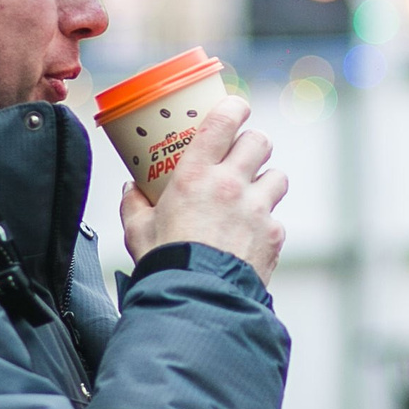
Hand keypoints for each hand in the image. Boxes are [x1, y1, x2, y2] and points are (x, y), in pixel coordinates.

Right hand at [120, 96, 286, 280]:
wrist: (196, 301)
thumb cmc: (165, 263)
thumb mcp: (139, 230)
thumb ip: (134, 204)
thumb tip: (131, 190)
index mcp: (195, 175)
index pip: (223, 121)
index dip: (235, 107)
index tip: (237, 107)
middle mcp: (231, 185)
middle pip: (259, 141)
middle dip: (253, 144)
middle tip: (242, 156)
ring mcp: (257, 209)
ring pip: (277, 177)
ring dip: (266, 182)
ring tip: (250, 196)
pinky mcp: (273, 235)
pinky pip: (275, 218)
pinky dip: (265, 224)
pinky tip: (247, 237)